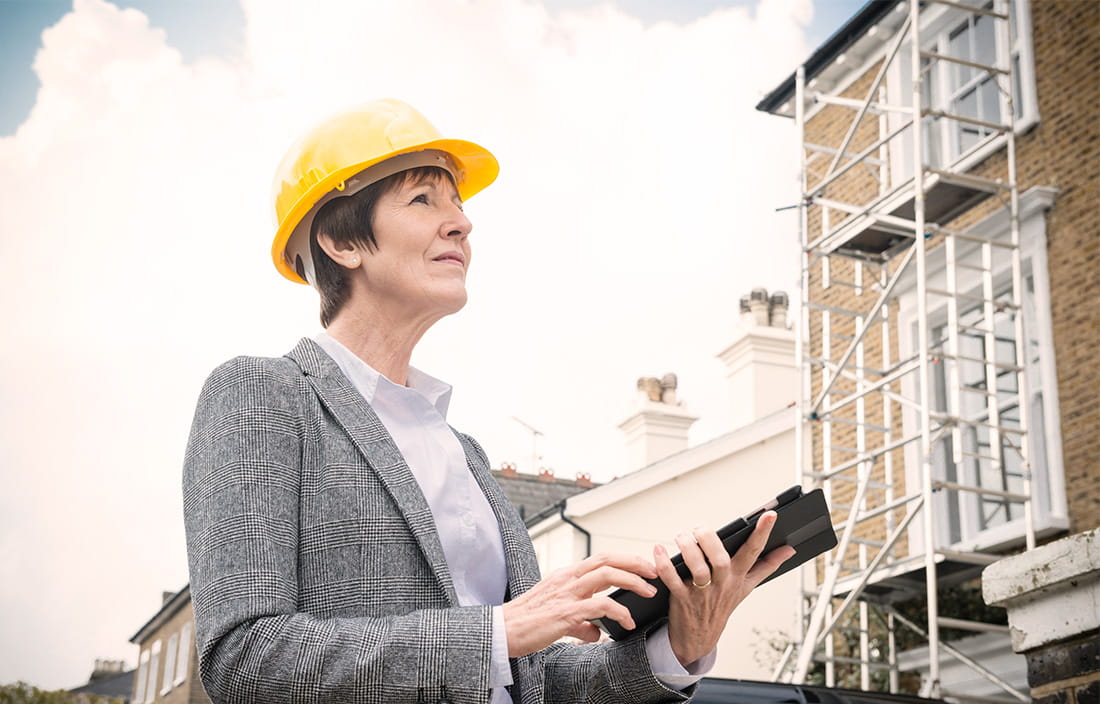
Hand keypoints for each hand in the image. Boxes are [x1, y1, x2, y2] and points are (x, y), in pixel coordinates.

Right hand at [503, 552, 657, 656]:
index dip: (625, 559)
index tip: (643, 566)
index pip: (600, 558)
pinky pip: (600, 606)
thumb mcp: (557, 616)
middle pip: (607, 559)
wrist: (503, 631)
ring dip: (632, 581)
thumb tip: (597, 631)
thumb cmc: (526, 623)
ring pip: (607, 575)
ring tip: (648, 592)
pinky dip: (619, 612)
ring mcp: (567, 593)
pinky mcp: (566, 612)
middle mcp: (567, 578)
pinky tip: (627, 623)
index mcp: (566, 576)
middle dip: (635, 562)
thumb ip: (580, 620)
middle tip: (654, 572)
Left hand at [655, 511, 796, 666]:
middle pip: (722, 559)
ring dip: (688, 549)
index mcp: (739, 577)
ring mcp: (702, 592)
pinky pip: (673, 580)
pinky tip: (659, 550)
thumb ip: (767, 566)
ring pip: (698, 569)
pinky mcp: (682, 598)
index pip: (755, 552)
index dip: (763, 533)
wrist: (700, 637)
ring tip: (681, 536)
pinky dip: (664, 564)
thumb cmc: (723, 604)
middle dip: (710, 540)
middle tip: (699, 528)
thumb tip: (789, 550)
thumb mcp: (747, 586)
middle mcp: (722, 583)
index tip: (770, 515)